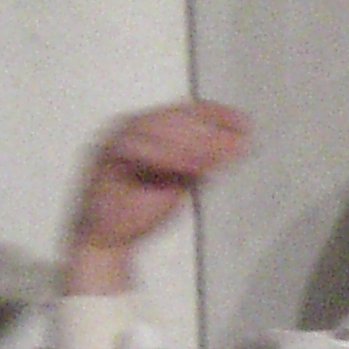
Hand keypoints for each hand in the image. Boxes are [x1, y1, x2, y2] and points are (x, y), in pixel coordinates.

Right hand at [65, 101, 250, 294]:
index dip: (218, 115)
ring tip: (216, 157)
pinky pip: (135, 148)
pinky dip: (165, 156)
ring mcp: (116, 138)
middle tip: (236, 142)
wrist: (110, 237)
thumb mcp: (185, 180)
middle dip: (209, 131)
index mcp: (153, 127)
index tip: (244, 123)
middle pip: (175, 116)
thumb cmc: (143, 207)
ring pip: (156, 127)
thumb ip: (206, 160)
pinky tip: (190, 166)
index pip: (188, 110)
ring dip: (190, 142)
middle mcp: (134, 126)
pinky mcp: (104, 155)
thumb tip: (240, 143)